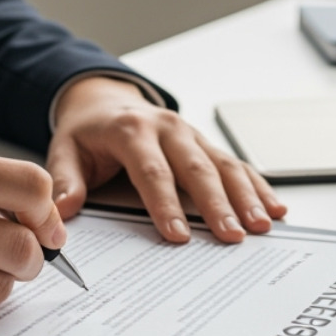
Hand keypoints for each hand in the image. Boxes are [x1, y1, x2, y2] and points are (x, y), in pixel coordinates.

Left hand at [46, 76, 286, 242]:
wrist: (105, 99)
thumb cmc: (87, 132)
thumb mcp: (65, 150)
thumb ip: (65, 181)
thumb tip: (61, 213)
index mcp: (132, 130)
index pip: (152, 171)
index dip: (166, 204)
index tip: (179, 235)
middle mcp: (168, 128)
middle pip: (197, 168)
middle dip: (218, 204)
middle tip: (233, 235)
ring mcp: (191, 134)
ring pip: (224, 165)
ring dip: (246, 195)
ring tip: (262, 225)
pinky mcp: (205, 143)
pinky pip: (235, 164)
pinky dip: (257, 185)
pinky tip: (274, 206)